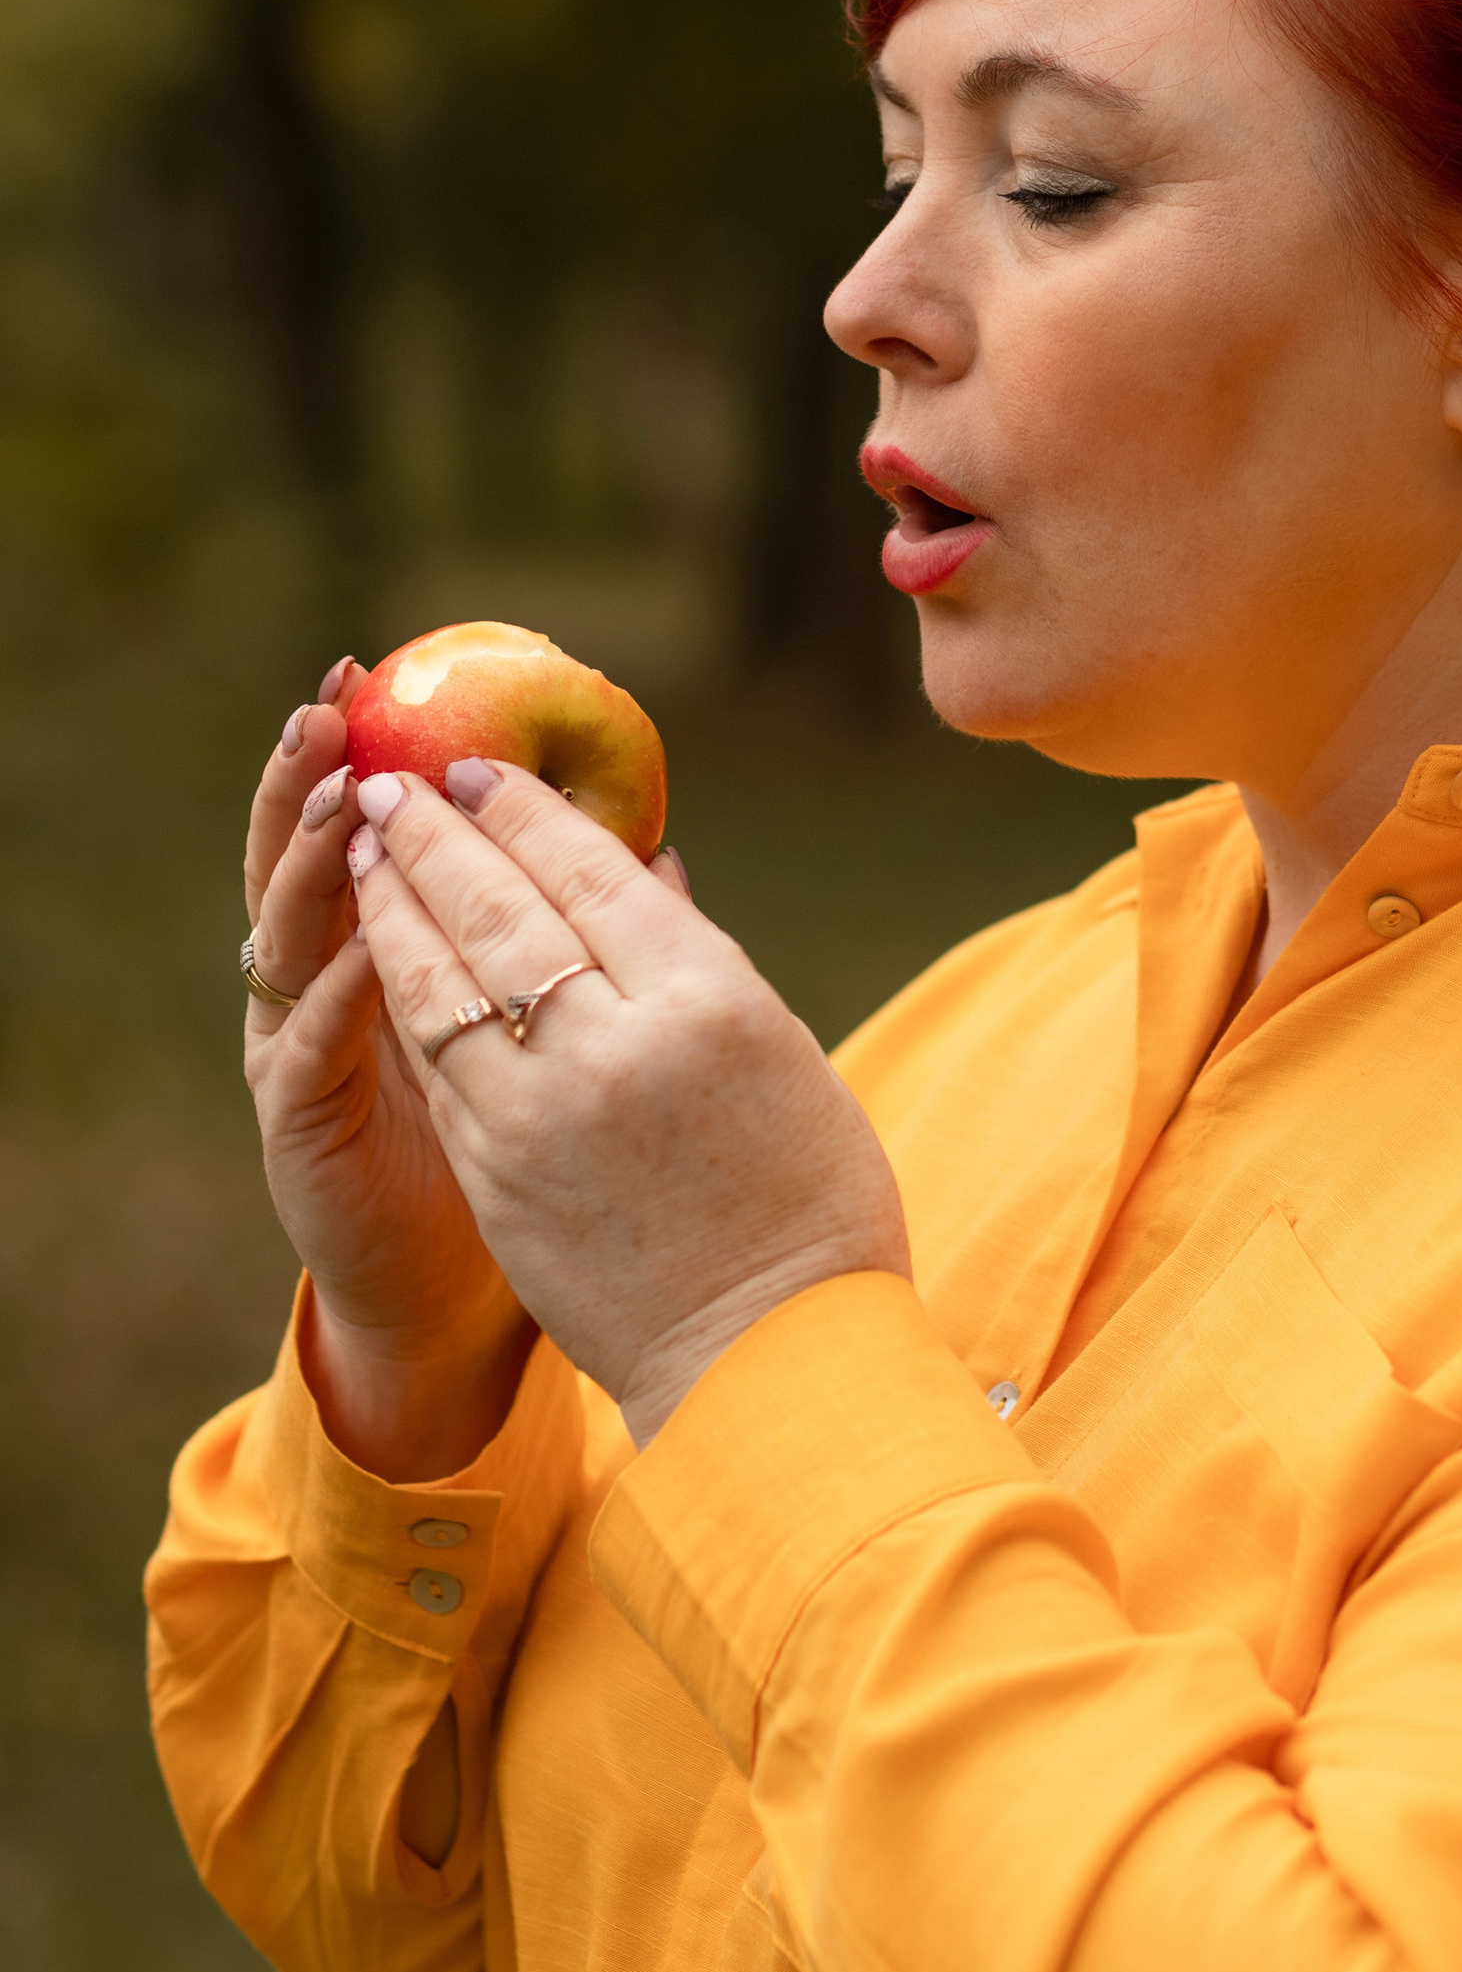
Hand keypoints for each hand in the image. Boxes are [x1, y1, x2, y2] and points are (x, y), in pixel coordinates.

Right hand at [243, 665, 536, 1474]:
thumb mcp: (561, 1035)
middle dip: (321, 775)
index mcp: (397, 954)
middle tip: (335, 698)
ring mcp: (306, 1055)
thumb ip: (589, 943)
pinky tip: (358, 947)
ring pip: (287, 936)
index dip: (374, 754)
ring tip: (342, 794)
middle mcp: (336, 987)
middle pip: (311, 860)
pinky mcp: (296, 1129)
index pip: (374, 832)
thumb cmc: (540, 1161)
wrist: (469, 1300)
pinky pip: (306, 1047)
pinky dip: (335, 993)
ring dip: (310, 862)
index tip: (378, 672)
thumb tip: (664, 856)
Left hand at [343, 759, 909, 1444]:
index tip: (479, 768)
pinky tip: (385, 955)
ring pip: (445, 978)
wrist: (767, 1355)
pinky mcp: (496, 1174)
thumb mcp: (781, 1053)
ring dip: (397, 903)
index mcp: (707, 999)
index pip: (591, 872)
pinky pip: (439, 1060)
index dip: (525, 811)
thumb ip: (700, 959)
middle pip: (503, 908)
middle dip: (439, 837)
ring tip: (368, 846)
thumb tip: (648, 867)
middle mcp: (617, 1041)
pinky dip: (407, 994)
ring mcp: (544, 1112)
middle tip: (396, 783)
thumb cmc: (806, 1196)